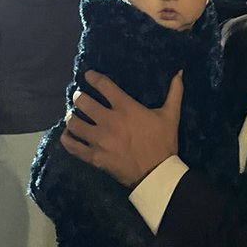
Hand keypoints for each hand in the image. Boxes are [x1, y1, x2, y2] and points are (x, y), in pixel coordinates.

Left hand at [60, 70, 182, 186]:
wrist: (157, 173)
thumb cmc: (163, 142)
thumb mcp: (171, 115)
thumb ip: (174, 92)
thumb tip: (180, 72)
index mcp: (125, 108)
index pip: (103, 85)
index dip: (93, 77)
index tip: (88, 75)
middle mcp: (109, 121)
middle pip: (83, 102)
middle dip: (79, 97)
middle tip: (79, 98)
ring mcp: (99, 140)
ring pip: (74, 123)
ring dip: (71, 117)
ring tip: (73, 116)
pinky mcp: (94, 157)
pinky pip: (73, 146)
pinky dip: (67, 139)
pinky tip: (67, 135)